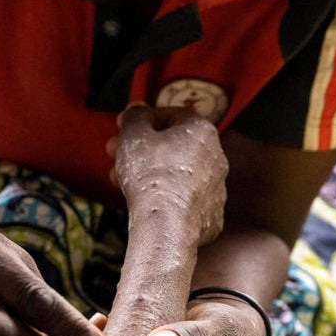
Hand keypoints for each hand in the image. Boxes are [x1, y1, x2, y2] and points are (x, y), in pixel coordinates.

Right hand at [109, 103, 226, 243]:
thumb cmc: (152, 177)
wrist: (166, 225)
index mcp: (202, 131)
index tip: (127, 125)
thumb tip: (137, 110)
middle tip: (119, 153)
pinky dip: (166, 199)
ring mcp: (216, 189)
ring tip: (123, 181)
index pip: (172, 114)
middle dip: (143, 149)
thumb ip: (134, 116)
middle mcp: (216, 158)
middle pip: (174, 146)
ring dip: (151, 174)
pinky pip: (184, 201)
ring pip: (178, 175)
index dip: (144, 118)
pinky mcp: (210, 216)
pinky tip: (146, 202)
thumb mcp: (133, 135)